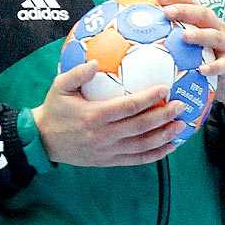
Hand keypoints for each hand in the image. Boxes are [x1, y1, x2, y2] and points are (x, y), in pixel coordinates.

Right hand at [31, 60, 186, 165]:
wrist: (43, 141)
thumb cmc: (55, 109)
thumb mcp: (59, 87)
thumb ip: (77, 74)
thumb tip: (96, 62)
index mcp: (92, 116)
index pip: (126, 107)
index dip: (147, 99)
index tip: (164, 89)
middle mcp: (102, 136)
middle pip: (139, 127)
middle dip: (163, 117)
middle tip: (180, 105)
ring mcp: (107, 152)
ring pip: (142, 146)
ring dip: (164, 136)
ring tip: (182, 125)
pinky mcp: (109, 161)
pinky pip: (137, 160)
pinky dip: (156, 155)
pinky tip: (171, 147)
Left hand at [155, 0, 224, 121]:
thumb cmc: (205, 63)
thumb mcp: (190, 50)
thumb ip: (171, 41)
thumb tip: (139, 36)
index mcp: (206, 22)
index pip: (192, 3)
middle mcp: (218, 29)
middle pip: (203, 14)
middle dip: (185, 11)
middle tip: (167, 12)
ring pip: (215, 36)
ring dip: (200, 35)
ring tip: (184, 36)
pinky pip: (223, 65)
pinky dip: (213, 67)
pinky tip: (201, 71)